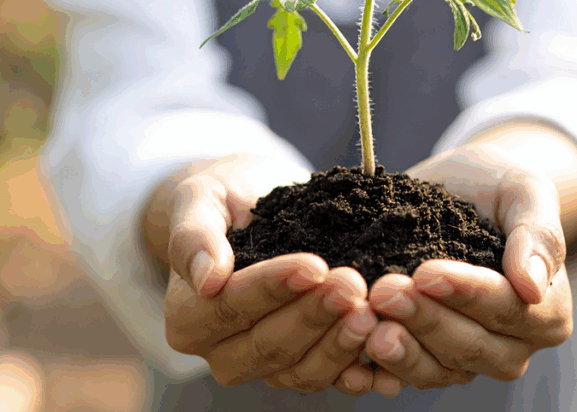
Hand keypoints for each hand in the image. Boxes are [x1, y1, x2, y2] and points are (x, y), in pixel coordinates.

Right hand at [163, 153, 378, 393]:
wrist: (252, 208)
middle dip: (315, 315)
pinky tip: (388, 345)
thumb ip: (193, 236)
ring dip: (340, 344)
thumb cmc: (223, 199)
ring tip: (371, 311)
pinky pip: (332, 377)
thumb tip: (207, 279)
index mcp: (188, 319)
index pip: (230, 307)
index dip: (273, 288)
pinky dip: (362, 368)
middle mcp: (222, 353)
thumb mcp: (200, 200)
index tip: (314, 265)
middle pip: (269, 344)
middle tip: (353, 285)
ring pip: (302, 370)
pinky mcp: (303, 366)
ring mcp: (265, 367)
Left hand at [363, 140, 576, 388]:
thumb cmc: (497, 187)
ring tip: (366, 322)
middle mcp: (512, 346)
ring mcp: (467, 360)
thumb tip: (533, 288)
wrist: (458, 190)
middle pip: (471, 346)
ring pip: (437, 370)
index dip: (467, 294)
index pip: (509, 310)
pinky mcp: (427, 361)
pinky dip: (379, 370)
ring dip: (399, 350)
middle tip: (384, 291)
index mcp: (547, 311)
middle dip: (425, 320)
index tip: (427, 272)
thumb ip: (538, 234)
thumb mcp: (524, 191)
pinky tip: (354, 354)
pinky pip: (404, 377)